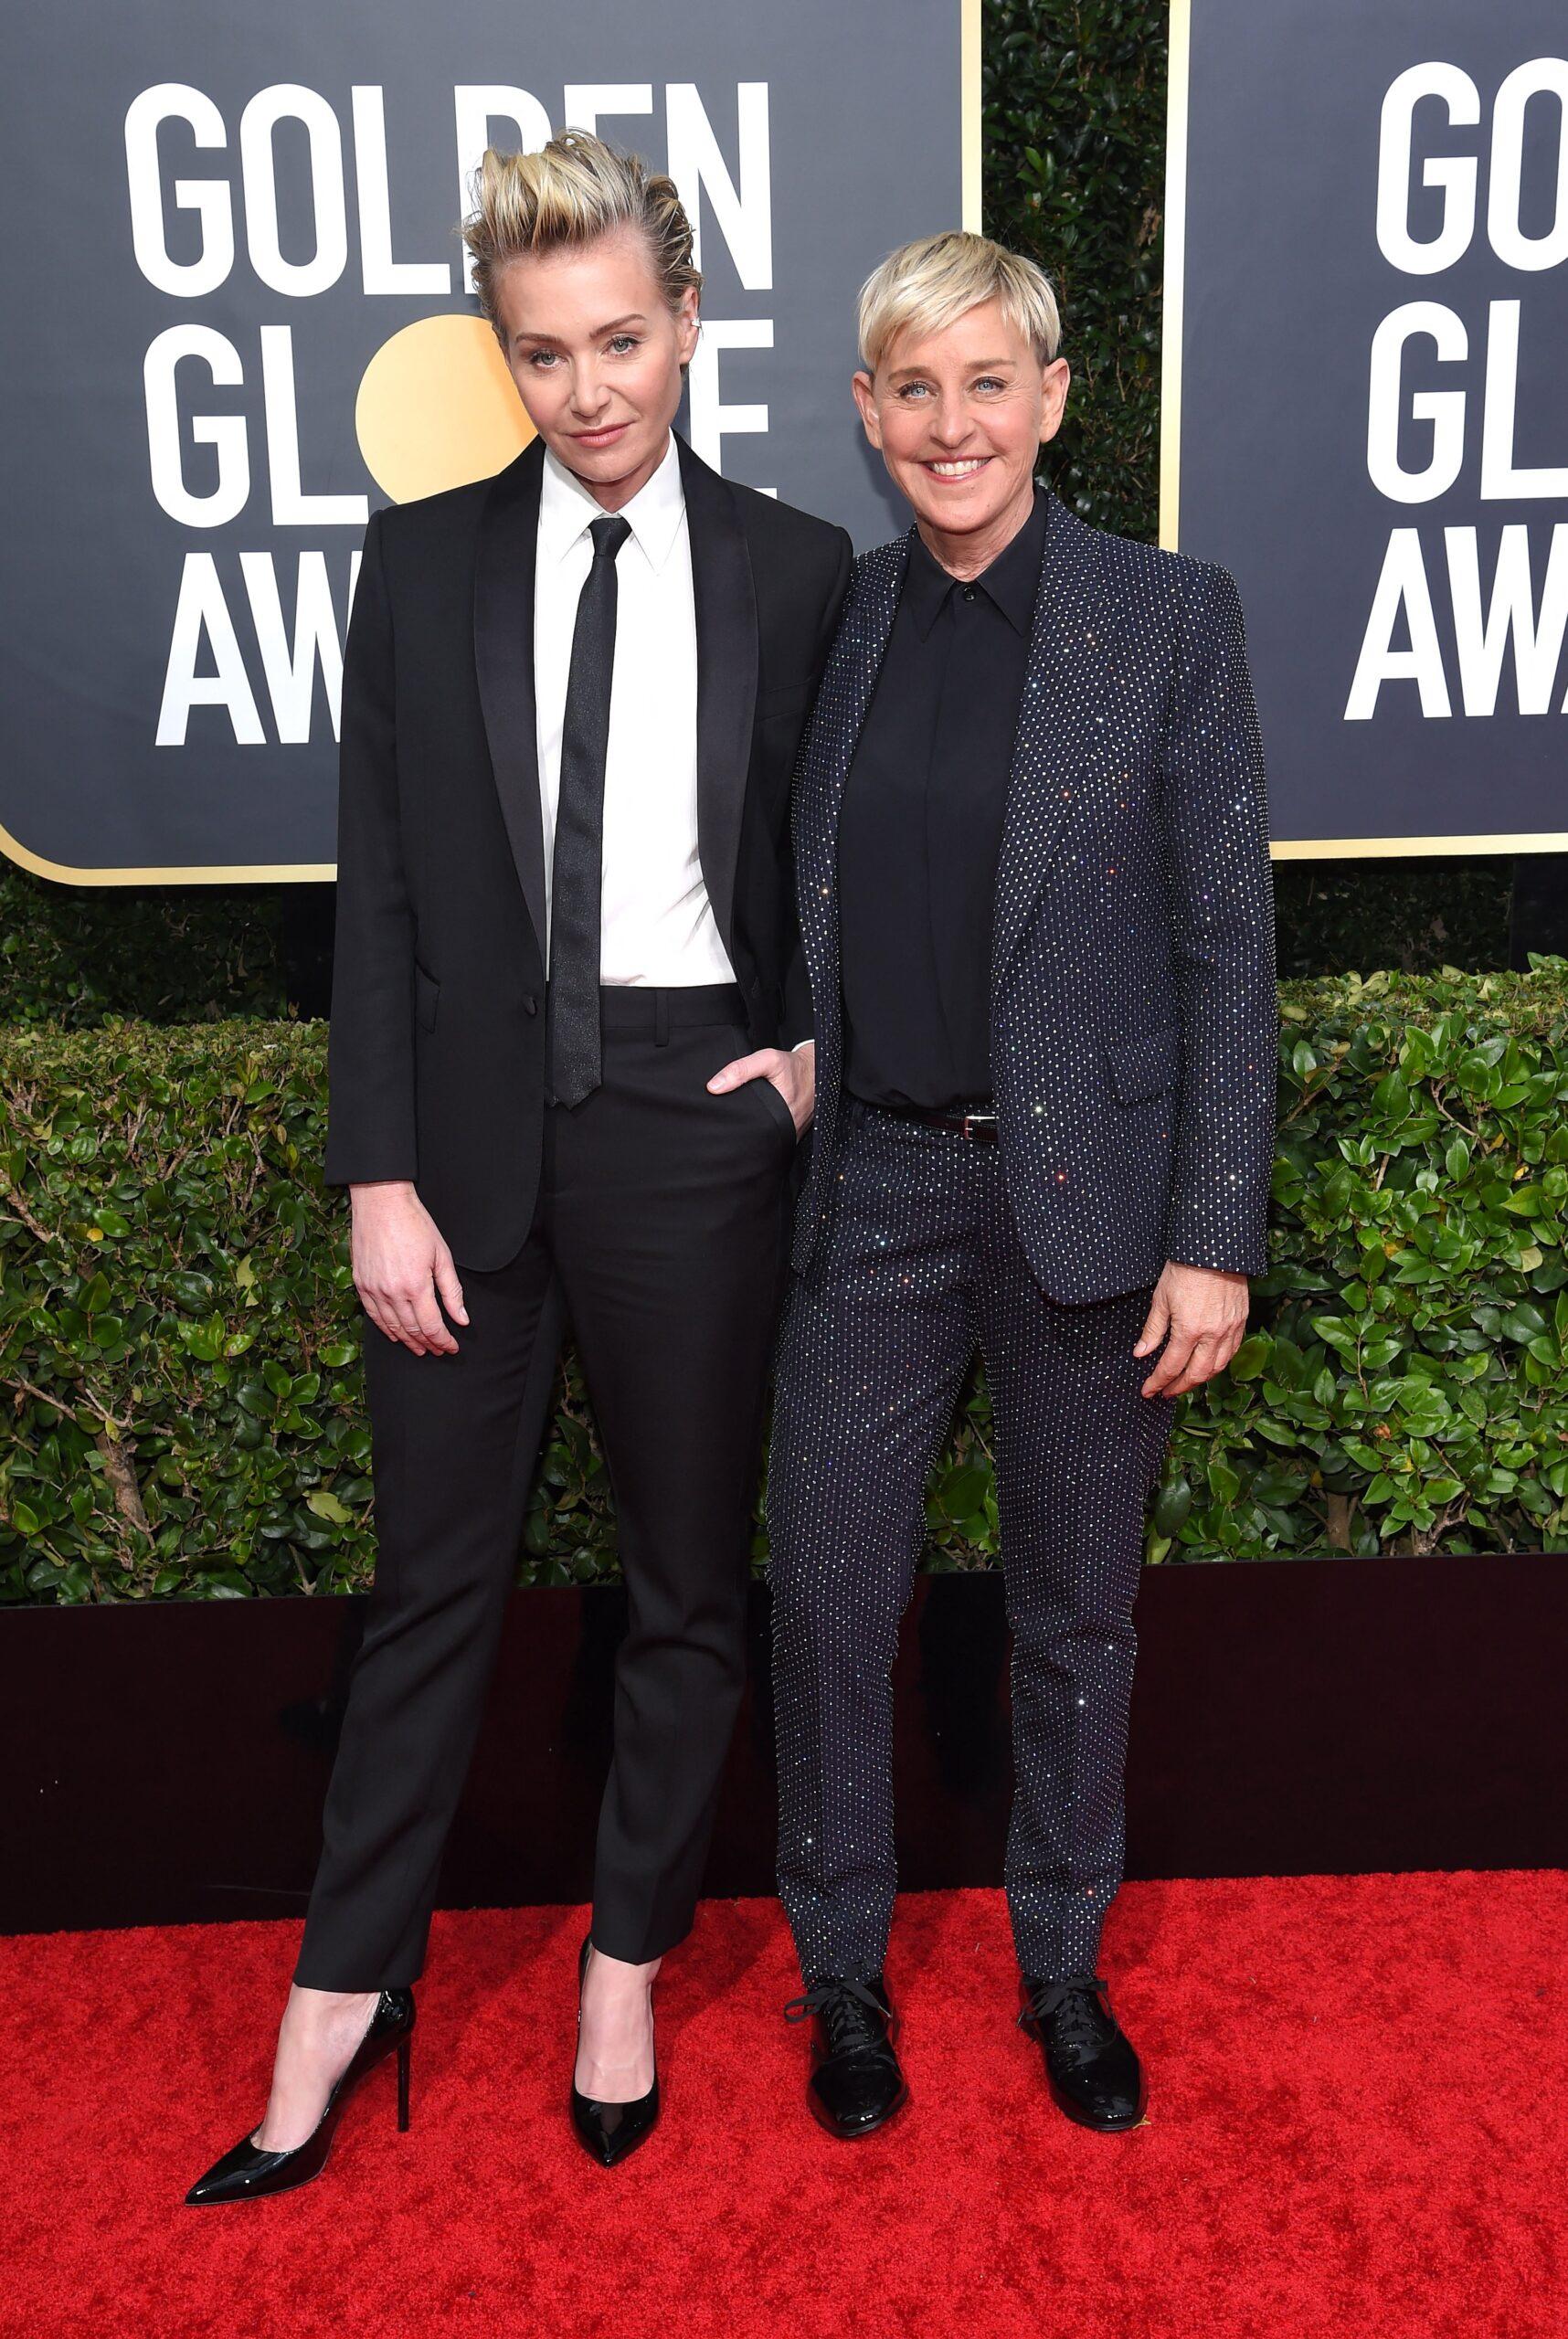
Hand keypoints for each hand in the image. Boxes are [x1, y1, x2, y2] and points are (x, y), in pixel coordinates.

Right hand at [348, 1181, 467, 1354]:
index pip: (432, 1326)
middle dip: (428, 1344)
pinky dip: (385, 1328)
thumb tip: (461, 1319)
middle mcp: (392, 1292)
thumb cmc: (415, 1225)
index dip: (443, 1341)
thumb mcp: (442, 1256)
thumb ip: (452, 1291)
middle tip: (438, 1350)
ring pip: (392, 1327)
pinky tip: (395, 1335)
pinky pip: (373, 1315)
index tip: (451, 1347)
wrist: (381, 1203)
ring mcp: (373, 1289)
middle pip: (412, 1330)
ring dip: (407, 1341)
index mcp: (416, 1286)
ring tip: (420, 1349)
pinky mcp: (361, 1283)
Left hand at [707, 1040, 815, 1133]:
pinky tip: (754, 1125)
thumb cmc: (793, 1066)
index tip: (719, 1121)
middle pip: (756, 1138)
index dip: (733, 1127)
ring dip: (752, 1134)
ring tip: (735, 1127)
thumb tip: (713, 1087)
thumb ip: (740, 1070)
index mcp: (781, 1116)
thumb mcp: (768, 1060)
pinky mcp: (794, 1134)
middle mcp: (788, 1129)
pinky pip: (775, 1138)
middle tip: (722, 1126)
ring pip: (765, 1140)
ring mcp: (792, 1134)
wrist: (818, 1070)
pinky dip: (764, 1133)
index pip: (749, 1130)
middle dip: (740, 1133)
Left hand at [1134, 1261, 1248, 1397]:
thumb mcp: (1161, 1299)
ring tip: (1185, 1382)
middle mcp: (1213, 1334)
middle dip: (1179, 1387)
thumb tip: (1141, 1353)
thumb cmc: (1185, 1269)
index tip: (1149, 1390)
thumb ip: (1152, 1330)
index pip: (1171, 1366)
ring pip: (1217, 1367)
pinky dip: (1219, 1364)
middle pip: (1197, 1374)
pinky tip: (1209, 1364)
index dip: (1158, 1382)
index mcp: (1189, 1330)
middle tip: (1166, 1392)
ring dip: (1200, 1379)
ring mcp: (1230, 1329)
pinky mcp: (1241, 1321)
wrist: (1213, 1248)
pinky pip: (1231, 1352)